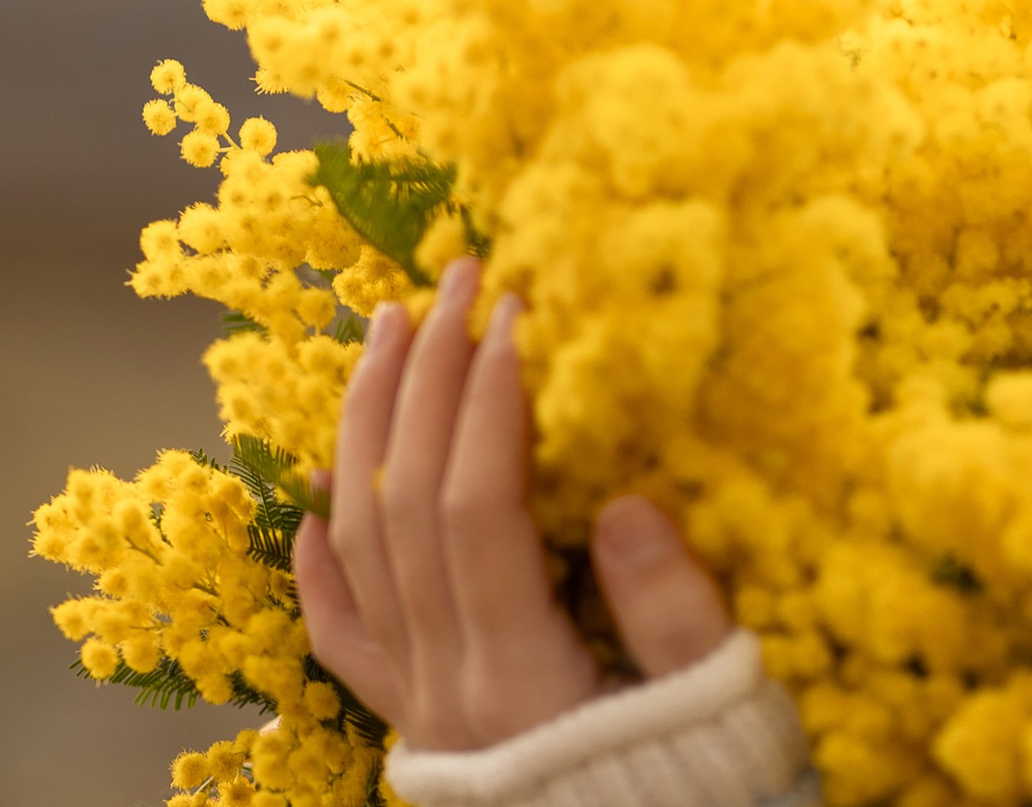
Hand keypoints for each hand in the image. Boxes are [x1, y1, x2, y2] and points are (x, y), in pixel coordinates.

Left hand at [295, 258, 735, 751]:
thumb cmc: (699, 797)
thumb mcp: (717, 708)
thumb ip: (674, 615)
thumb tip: (630, 505)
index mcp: (522, 677)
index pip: (478, 503)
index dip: (491, 397)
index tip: (517, 309)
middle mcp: (448, 687)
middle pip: (406, 504)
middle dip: (427, 376)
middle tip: (456, 278)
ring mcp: (421, 707)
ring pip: (361, 548)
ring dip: (368, 429)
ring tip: (385, 332)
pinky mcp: (418, 727)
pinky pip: (343, 641)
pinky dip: (321, 566)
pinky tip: (314, 507)